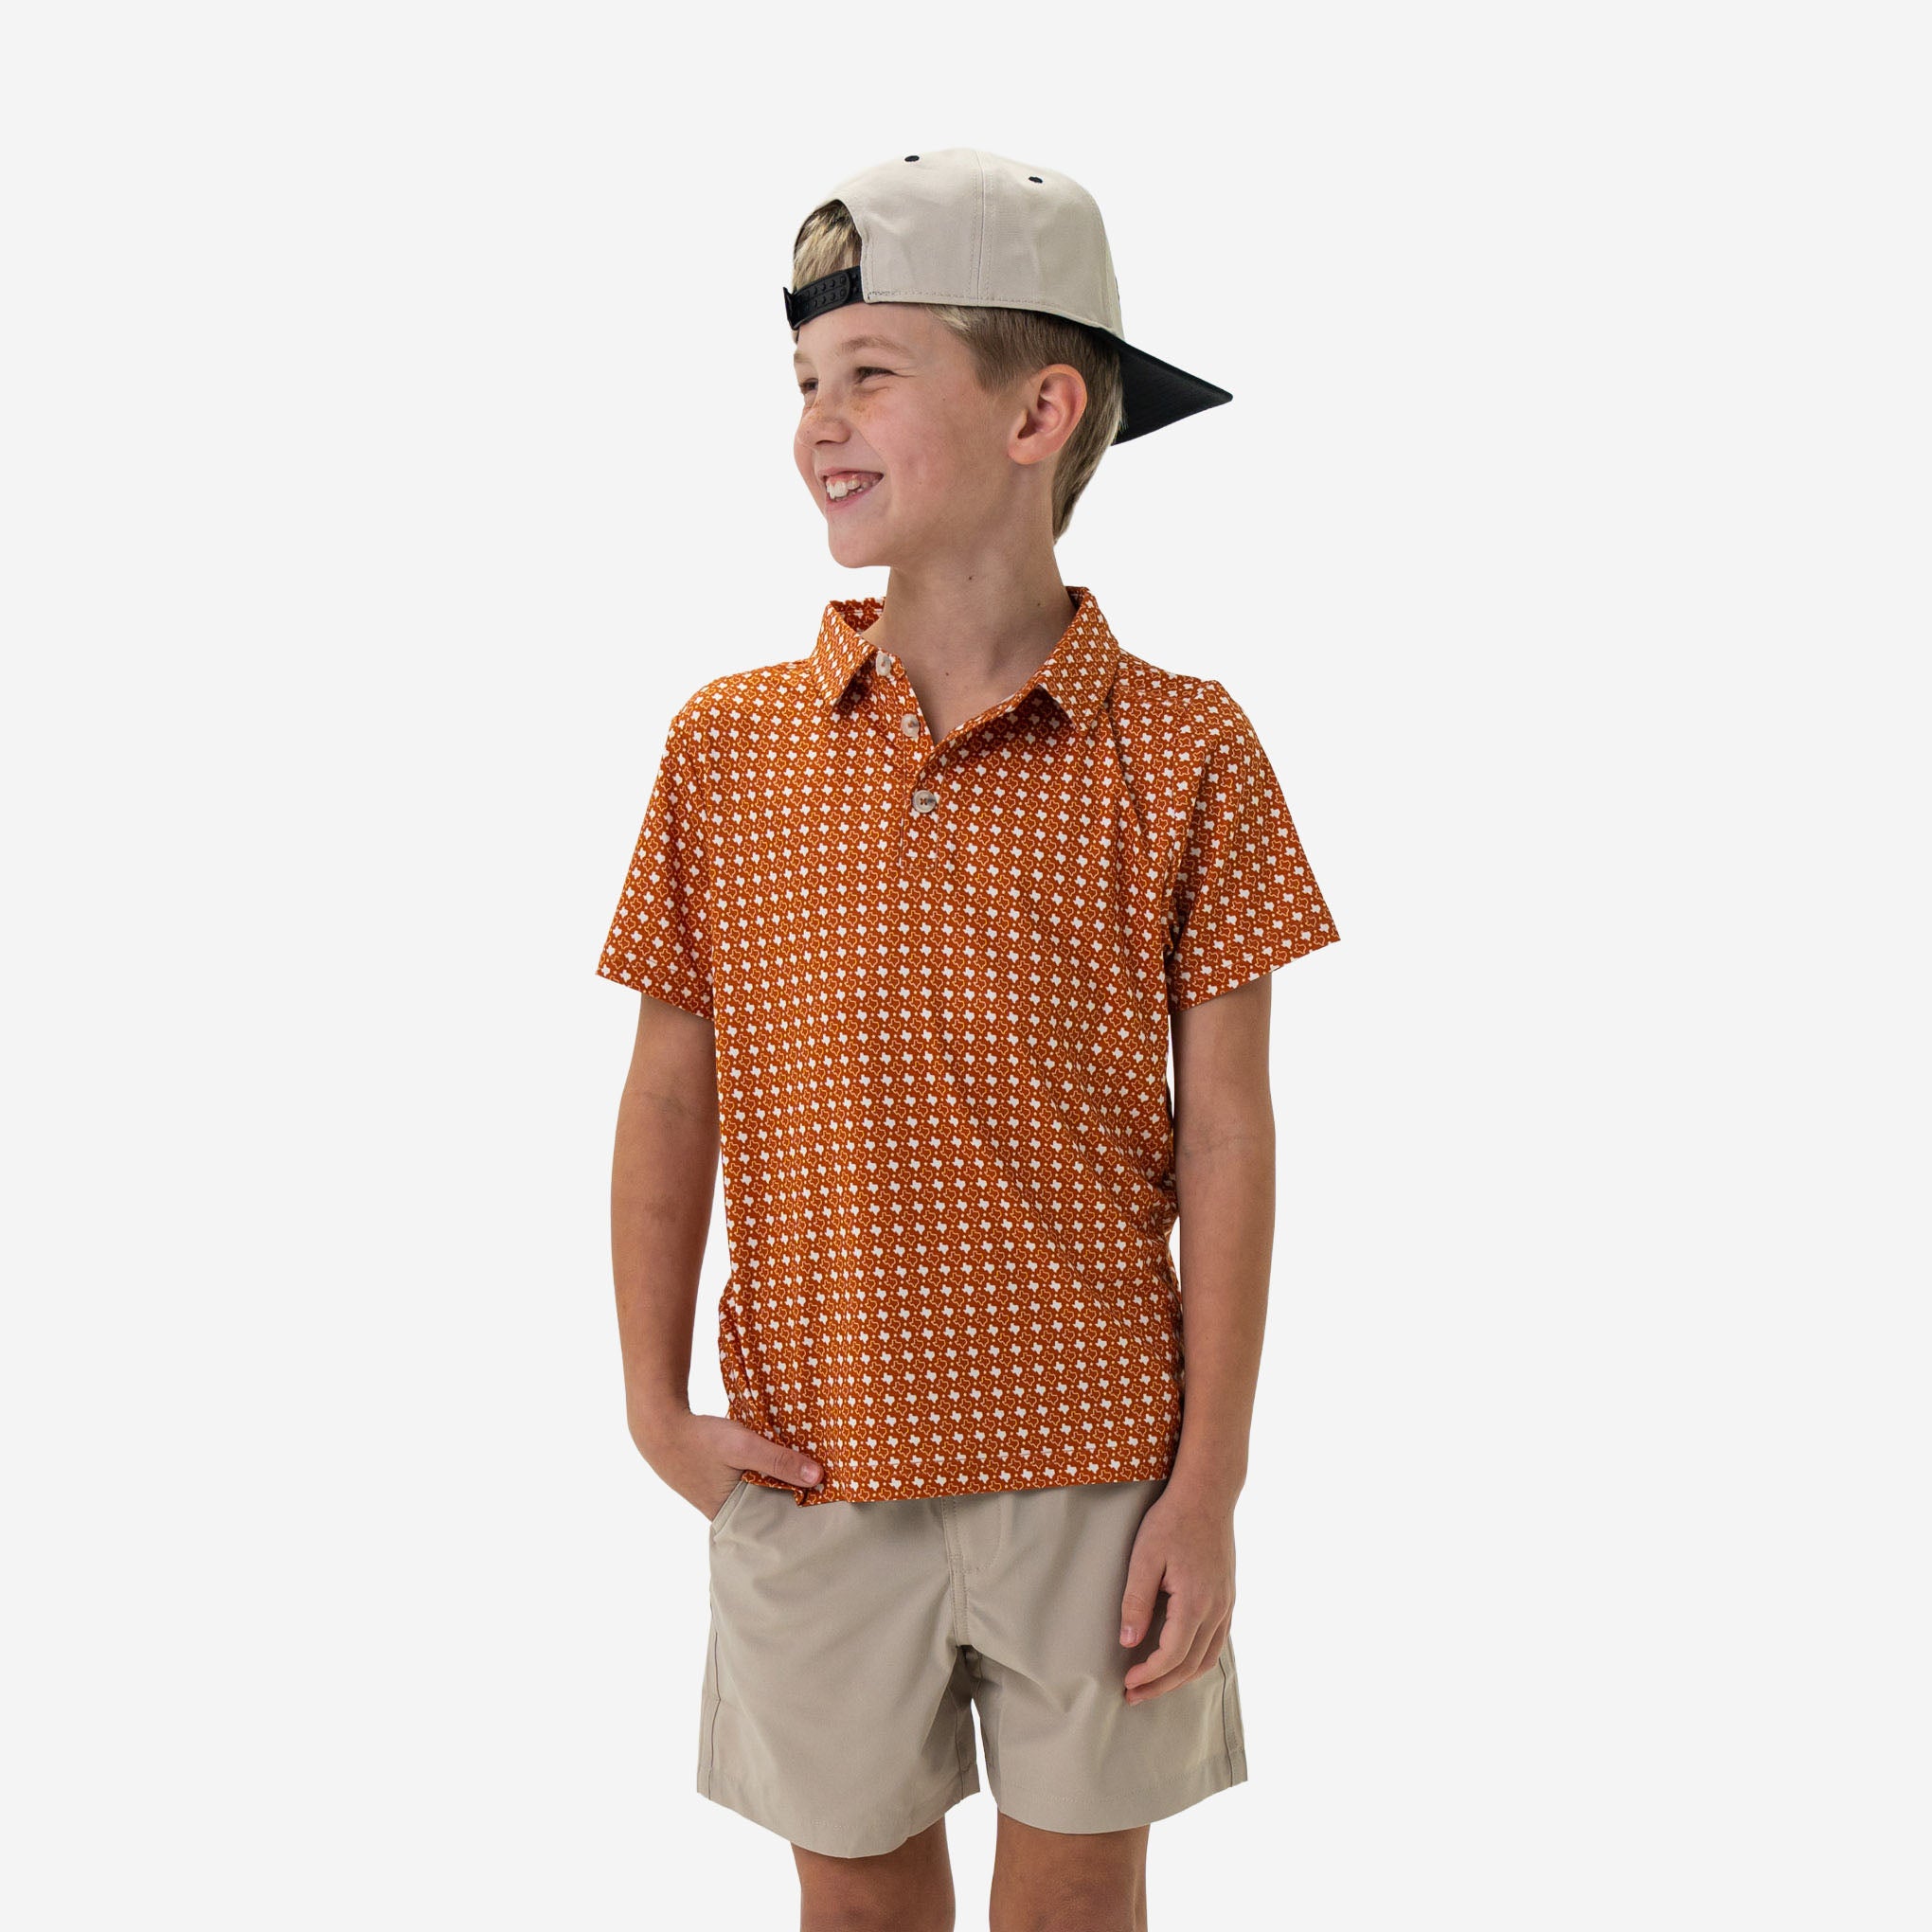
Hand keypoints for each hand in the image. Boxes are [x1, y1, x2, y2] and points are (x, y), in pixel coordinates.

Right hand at [632, 1409, 825, 1520]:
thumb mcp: (743, 1446)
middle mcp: (726, 1512)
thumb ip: (779, 1460)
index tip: (827, 1509)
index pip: (775, 1524)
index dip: (798, 1517)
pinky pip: (748, 1481)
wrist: (658, 1424)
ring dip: (777, 1482)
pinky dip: (762, 1472)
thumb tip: (819, 1477)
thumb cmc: (699, 1440)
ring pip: (758, 1493)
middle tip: (826, 1491)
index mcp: (732, 1516)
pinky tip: (777, 1458)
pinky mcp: (716, 1481)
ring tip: (807, 1474)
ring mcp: (719, 1497)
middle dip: (791, 1500)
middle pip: (768, 1509)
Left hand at [1118, 1485, 1235, 1703]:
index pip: (1172, 1656)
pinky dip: (1197, 1660)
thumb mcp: (1144, 1558)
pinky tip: (1180, 1660)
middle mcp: (1216, 1610)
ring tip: (1154, 1685)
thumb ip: (1136, 1602)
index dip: (1149, 1675)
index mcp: (1195, 1603)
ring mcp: (1226, 1605)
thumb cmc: (1172, 1522)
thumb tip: (1128, 1642)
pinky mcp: (1228, 1597)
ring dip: (1180, 1677)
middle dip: (1161, 1685)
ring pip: (1208, 1658)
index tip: (1126, 1683)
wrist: (1207, 1495)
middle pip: (1191, 1665)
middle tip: (1133, 1696)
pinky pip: (1217, 1641)